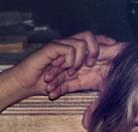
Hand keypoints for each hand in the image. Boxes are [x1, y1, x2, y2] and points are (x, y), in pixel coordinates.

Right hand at [6, 32, 124, 98]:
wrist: (24, 85)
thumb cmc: (43, 85)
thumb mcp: (67, 84)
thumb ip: (81, 81)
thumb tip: (100, 88)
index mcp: (73, 53)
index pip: (93, 39)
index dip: (104, 42)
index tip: (113, 49)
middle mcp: (67, 46)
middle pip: (89, 35)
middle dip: (95, 49)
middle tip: (91, 64)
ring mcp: (60, 45)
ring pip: (80, 42)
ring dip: (79, 60)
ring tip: (71, 73)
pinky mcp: (52, 48)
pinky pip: (69, 48)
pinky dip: (71, 60)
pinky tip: (66, 71)